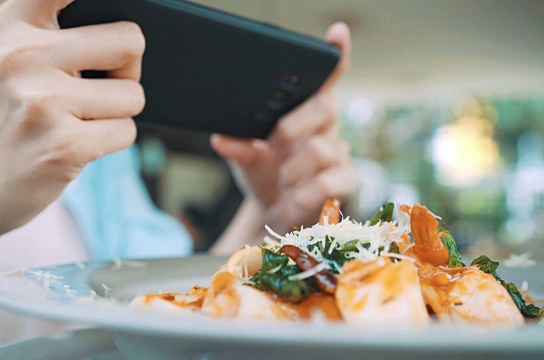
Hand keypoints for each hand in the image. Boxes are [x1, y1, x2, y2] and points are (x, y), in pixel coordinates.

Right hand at [0, 0, 144, 243]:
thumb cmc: (10, 122)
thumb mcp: (16, 61)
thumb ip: (63, 35)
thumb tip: (133, 37)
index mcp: (15, 24)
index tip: (109, 1)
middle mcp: (24, 54)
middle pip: (131, 41)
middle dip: (128, 71)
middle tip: (98, 89)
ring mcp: (43, 100)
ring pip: (134, 95)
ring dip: (117, 115)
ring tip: (76, 123)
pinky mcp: (64, 144)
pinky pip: (127, 132)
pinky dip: (110, 142)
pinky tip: (74, 146)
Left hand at [211, 22, 354, 234]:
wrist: (274, 213)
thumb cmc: (264, 175)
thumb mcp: (245, 159)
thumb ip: (237, 147)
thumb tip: (221, 138)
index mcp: (303, 111)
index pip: (324, 79)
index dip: (334, 55)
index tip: (337, 33)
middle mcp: (325, 127)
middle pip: (325, 106)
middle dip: (294, 124)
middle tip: (273, 141)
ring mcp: (337, 153)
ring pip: (322, 147)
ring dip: (293, 166)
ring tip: (282, 177)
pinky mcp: (343, 181)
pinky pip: (329, 181)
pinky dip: (305, 192)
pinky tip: (294, 197)